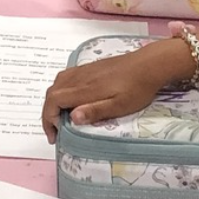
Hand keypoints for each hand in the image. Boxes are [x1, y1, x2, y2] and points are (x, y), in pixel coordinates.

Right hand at [41, 37, 195, 136]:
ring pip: (58, 84)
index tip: (55, 135)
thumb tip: (72, 118)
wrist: (149, 64)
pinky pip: (67, 78)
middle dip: (48, 113)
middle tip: (55, 131)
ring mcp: (84, 70)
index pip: (54, 100)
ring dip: (54, 102)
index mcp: (85, 89)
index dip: (48, 118)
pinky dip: (61, 91)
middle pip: (52, 93)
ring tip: (61, 117)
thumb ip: (95, 111)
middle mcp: (80, 77)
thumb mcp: (120, 105)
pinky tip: (72, 100)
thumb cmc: (137, 88)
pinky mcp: (91, 68)